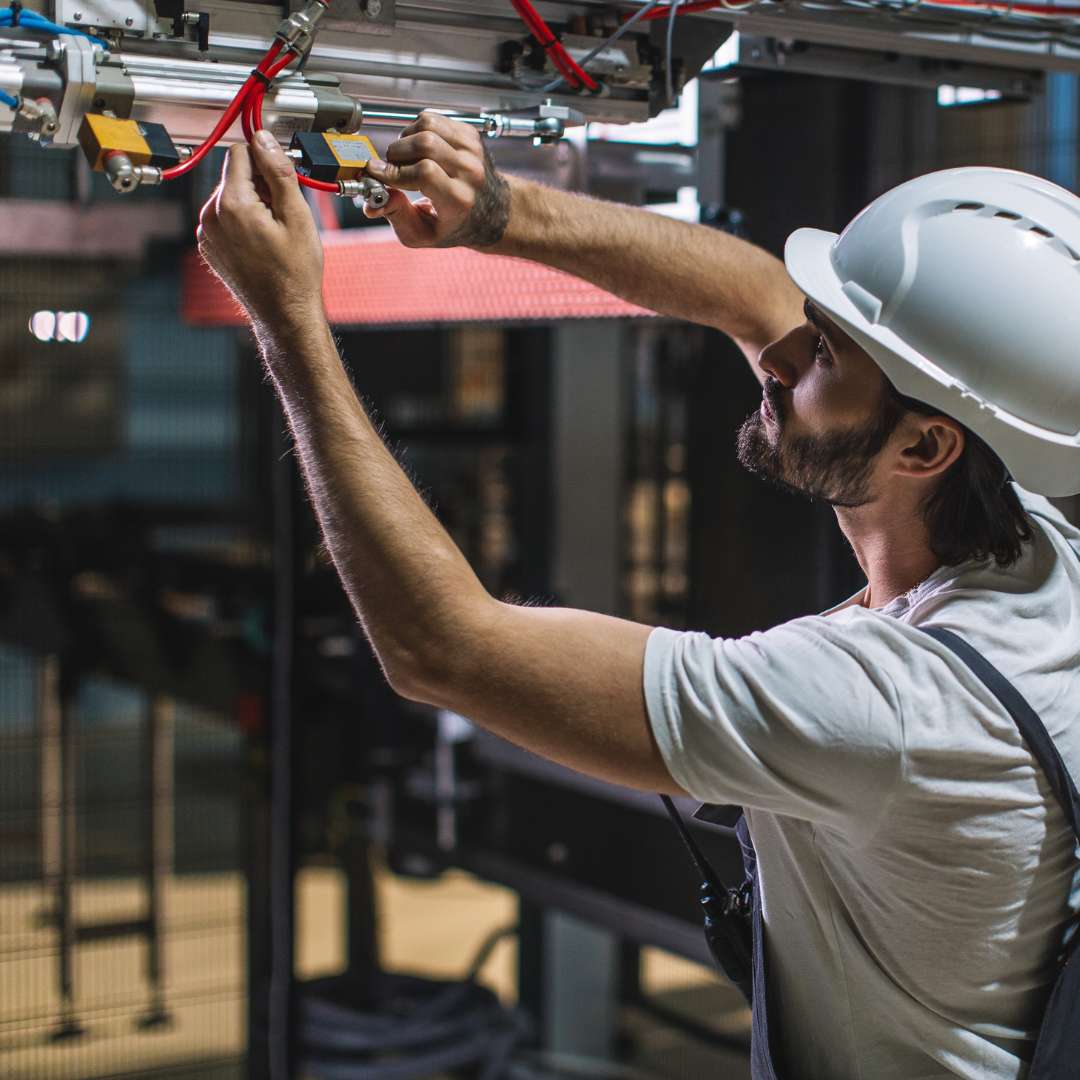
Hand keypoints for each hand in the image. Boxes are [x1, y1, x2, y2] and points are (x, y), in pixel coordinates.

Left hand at [197, 131, 323, 327]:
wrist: (284, 314)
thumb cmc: (295, 274)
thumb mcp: (297, 216)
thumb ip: (278, 172)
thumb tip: (264, 139)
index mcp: (232, 205)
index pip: (240, 153)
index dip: (265, 159)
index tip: (282, 176)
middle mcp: (211, 217)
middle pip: (234, 175)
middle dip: (259, 184)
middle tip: (284, 212)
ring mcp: (206, 234)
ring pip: (229, 197)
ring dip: (251, 203)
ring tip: (274, 231)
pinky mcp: (209, 247)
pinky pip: (224, 219)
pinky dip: (242, 222)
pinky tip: (262, 242)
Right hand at [365, 111, 510, 248]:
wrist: (493, 211)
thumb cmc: (456, 224)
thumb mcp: (424, 234)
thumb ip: (397, 217)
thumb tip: (371, 204)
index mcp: (460, 199)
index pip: (423, 172)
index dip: (394, 171)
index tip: (376, 173)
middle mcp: (470, 171)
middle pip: (424, 144)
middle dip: (397, 153)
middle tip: (392, 167)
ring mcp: (472, 149)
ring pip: (427, 124)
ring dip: (406, 138)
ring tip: (406, 157)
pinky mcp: (469, 134)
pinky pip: (433, 119)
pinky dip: (417, 129)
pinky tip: (419, 149)